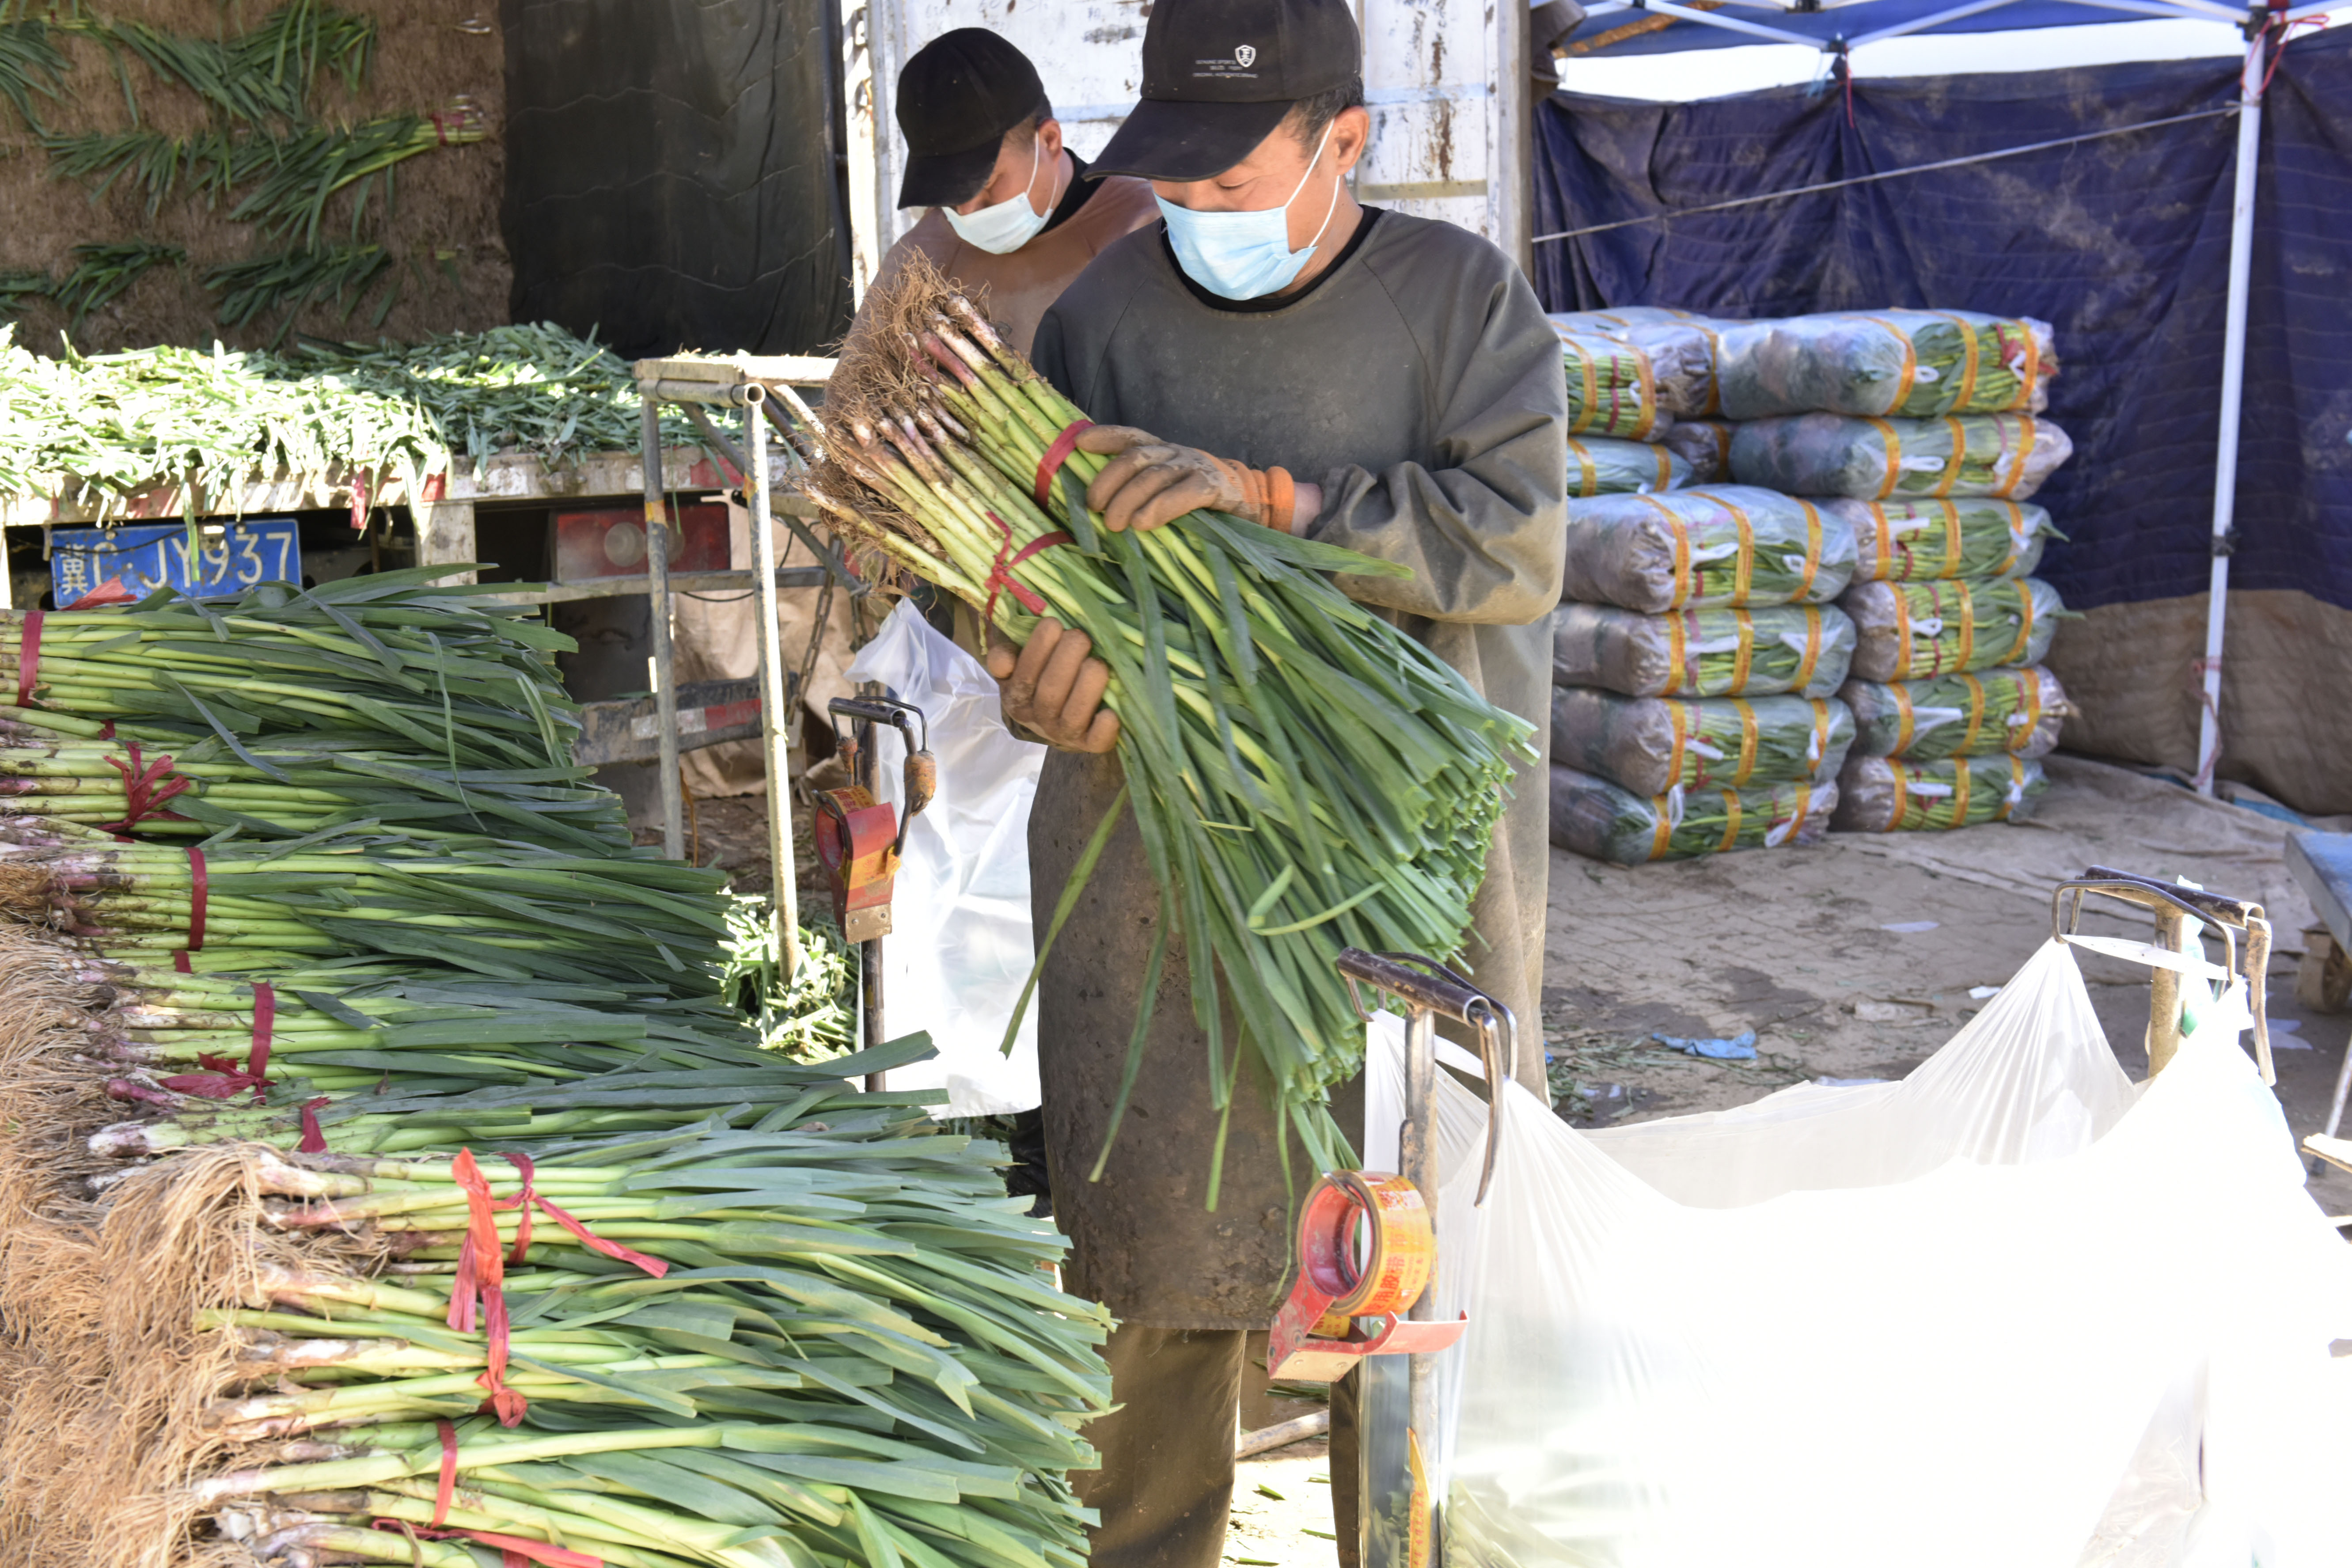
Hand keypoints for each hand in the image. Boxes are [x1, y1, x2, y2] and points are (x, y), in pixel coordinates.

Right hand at [986, 618, 1119, 752]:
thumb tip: (1005, 660)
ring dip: (1087, 687)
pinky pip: (1096, 741)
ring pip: (1073, 716)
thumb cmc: (1038, 681)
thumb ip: (1004, 658)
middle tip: (1081, 637)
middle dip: (1067, 660)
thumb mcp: (1015, 668)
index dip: (1038, 649)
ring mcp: (1063, 734)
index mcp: (1016, 697)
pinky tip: (1110, 712)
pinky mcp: (1089, 744)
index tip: (1054, 624)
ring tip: (1098, 664)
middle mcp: (1037, 718)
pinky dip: (1104, 729)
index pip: (1023, 675)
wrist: (1055, 721)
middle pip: (1050, 693)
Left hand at [1077, 425, 1248, 531]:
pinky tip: (1143, 523)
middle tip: (1095, 508)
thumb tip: (1099, 509)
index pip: (1130, 437)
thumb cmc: (1200, 500)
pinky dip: (1160, 508)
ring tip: (1114, 524)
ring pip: (1154, 477)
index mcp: (1162, 451)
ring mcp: (1195, 467)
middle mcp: (1176, 453)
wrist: (1252, 502)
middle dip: (1108, 482)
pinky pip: (1184, 494)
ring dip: (1128, 500)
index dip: (1104, 437)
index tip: (1080, 444)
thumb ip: (1140, 489)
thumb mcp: (1169, 488)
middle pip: (1134, 459)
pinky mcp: (1213, 487)